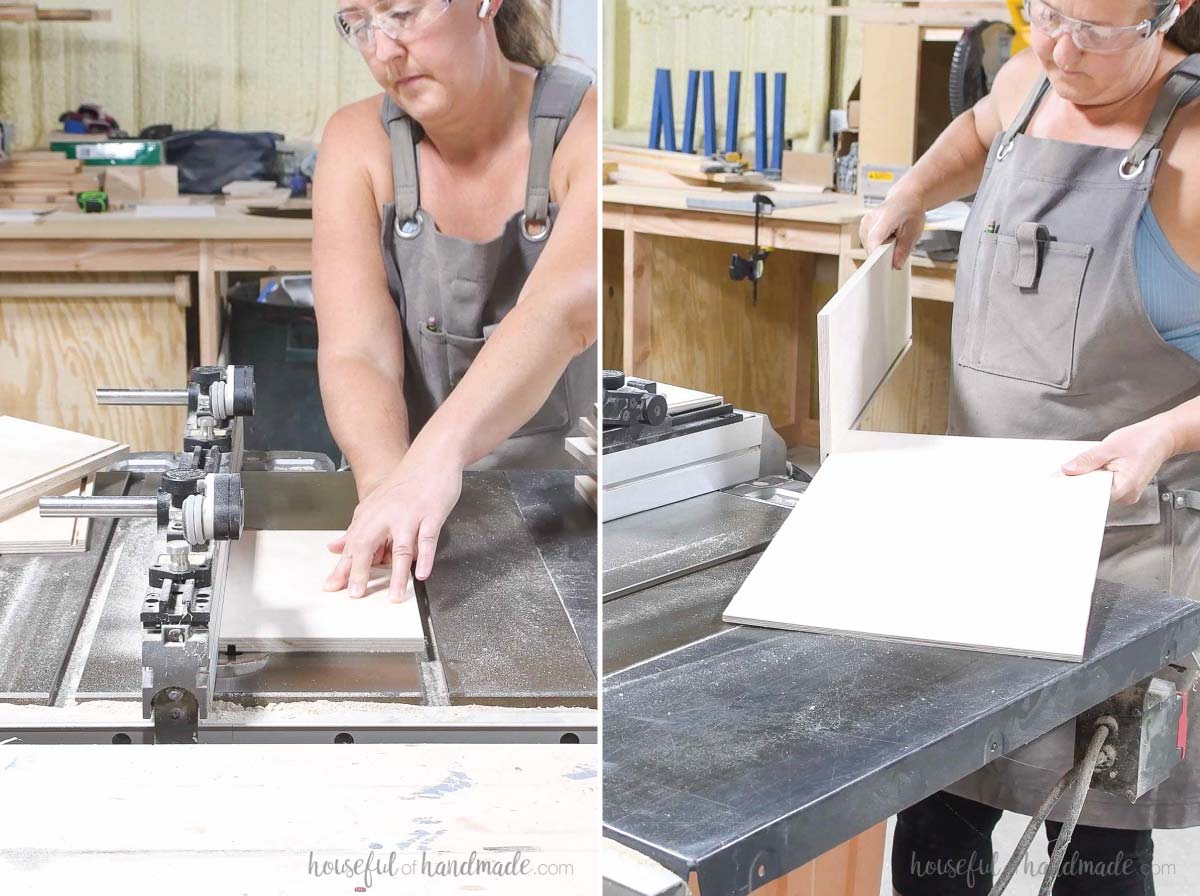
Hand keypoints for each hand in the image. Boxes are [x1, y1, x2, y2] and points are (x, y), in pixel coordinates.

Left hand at [323, 446, 463, 601]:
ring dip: (398, 576)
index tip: (331, 587)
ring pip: (401, 549)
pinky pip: (427, 539)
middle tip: (355, 594)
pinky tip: (422, 574)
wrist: (431, 458)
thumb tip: (335, 548)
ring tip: (395, 597)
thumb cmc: (406, 484)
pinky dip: (424, 558)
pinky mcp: (431, 514)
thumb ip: (357, 528)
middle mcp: (386, 515)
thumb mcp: (376, 504)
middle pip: (368, 545)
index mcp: (370, 514)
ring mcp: (409, 515)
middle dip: (360, 571)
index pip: (352, 544)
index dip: (341, 567)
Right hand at [858, 189, 924, 268]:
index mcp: (883, 219)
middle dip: (883, 254)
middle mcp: (869, 221)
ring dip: (881, 249)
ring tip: (893, 238)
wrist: (905, 197)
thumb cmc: (911, 211)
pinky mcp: (863, 227)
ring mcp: (864, 224)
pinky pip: (869, 244)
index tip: (883, 268)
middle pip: (871, 248)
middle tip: (897, 247)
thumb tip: (895, 265)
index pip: (874, 243)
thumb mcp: (913, 232)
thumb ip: (903, 249)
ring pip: (869, 248)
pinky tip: (887, 237)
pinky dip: (878, 245)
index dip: (878, 258)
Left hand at [1062, 417, 1177, 504]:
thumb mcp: (1109, 447)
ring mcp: (1126, 494)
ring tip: (1087, 466)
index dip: (1075, 490)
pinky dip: (1096, 477)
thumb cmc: (1143, 440)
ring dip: (1088, 479)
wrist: (1162, 436)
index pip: (1092, 497)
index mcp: (1124, 488)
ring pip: (1098, 491)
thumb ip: (1087, 460)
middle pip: (1093, 495)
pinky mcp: (1124, 489)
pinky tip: (1095, 468)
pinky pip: (1104, 486)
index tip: (1060, 484)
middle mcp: (1126, 496)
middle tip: (1067, 472)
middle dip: (1079, 483)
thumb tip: (1067, 470)